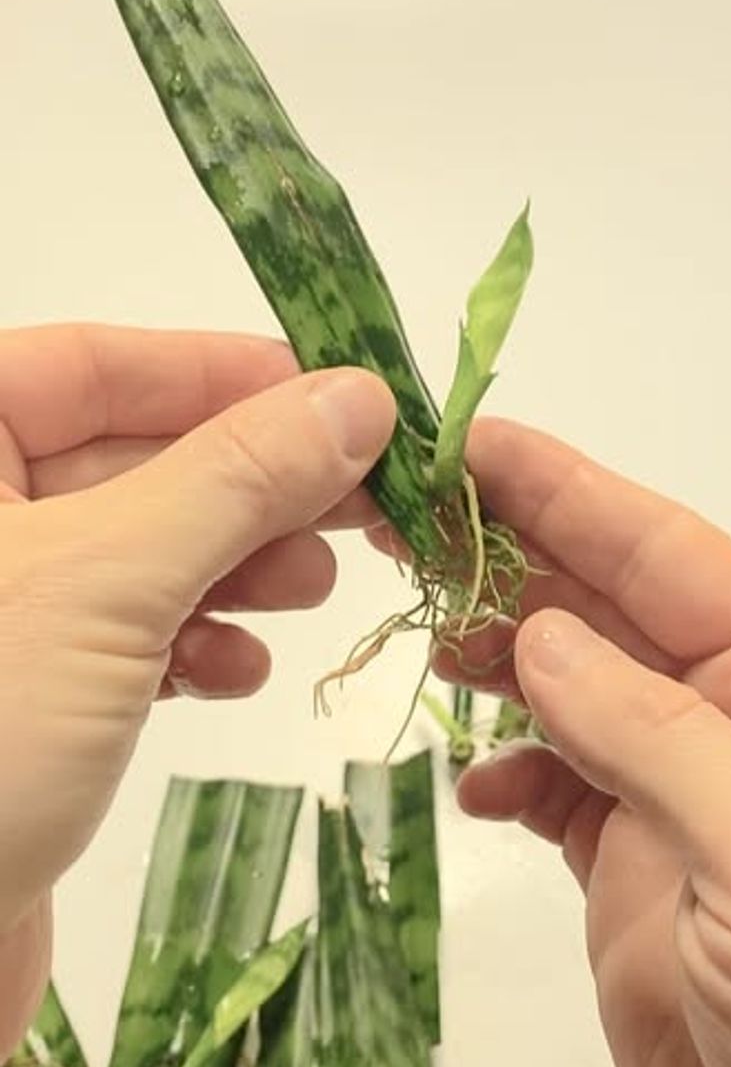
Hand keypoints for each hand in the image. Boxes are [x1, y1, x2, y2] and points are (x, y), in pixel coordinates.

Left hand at [0, 324, 393, 1057]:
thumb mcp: (107, 582)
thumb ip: (234, 479)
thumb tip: (354, 398)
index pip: (93, 365)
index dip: (220, 372)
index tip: (336, 397)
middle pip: (129, 458)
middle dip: (248, 483)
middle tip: (360, 501)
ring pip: (139, 553)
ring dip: (235, 564)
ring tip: (312, 587)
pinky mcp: (20, 702)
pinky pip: (123, 640)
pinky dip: (191, 646)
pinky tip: (236, 674)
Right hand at [450, 419, 730, 1066]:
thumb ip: (655, 735)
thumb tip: (546, 635)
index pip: (667, 554)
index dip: (568, 489)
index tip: (474, 443)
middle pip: (610, 609)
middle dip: (513, 559)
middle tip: (405, 518)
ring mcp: (678, 803)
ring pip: (574, 692)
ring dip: (499, 657)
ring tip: (424, 636)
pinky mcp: (634, 878)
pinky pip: (558, 791)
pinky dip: (508, 772)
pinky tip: (472, 780)